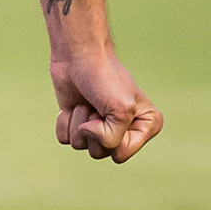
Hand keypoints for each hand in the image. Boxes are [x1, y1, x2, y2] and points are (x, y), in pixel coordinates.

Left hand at [50, 47, 162, 162]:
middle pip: (100, 153)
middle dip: (92, 128)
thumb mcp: (120, 110)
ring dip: (78, 121)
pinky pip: (64, 139)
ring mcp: (99, 128)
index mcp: (146, 127)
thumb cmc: (104, 78)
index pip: (120, 153)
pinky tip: (71, 105)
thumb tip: (85, 138)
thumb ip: (111, 139)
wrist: (78, 56)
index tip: (111, 110)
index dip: (109, 134)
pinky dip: (64, 121)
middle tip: (97, 105)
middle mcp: (124, 132)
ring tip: (86, 102)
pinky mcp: (76, 123)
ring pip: (80, 146)